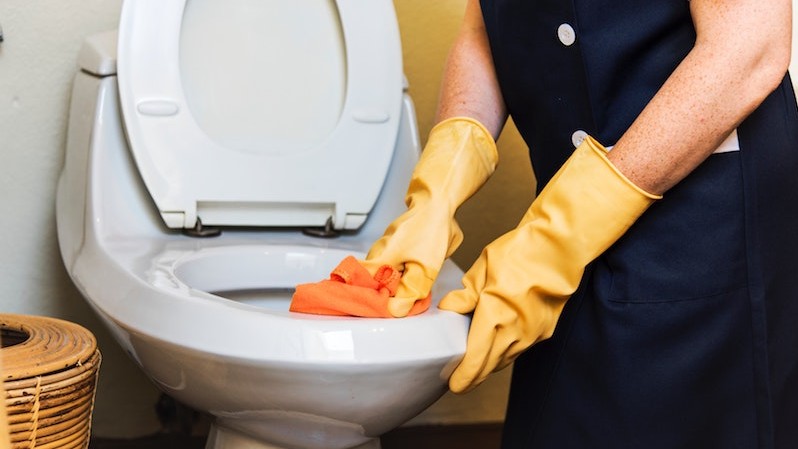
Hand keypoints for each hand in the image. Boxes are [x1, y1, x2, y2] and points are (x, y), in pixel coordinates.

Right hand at [362, 117, 497, 316]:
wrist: (438, 202)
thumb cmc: (431, 230)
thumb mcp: (425, 268)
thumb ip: (410, 291)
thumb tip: (395, 310)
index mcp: (379, 259)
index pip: (355, 284)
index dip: (355, 299)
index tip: (360, 311)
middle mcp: (377, 253)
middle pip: (368, 283)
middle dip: (377, 298)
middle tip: (388, 310)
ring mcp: (385, 248)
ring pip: (381, 275)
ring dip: (389, 288)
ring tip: (400, 299)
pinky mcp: (394, 245)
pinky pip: (390, 267)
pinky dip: (396, 277)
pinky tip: (408, 282)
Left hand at [440, 136, 659, 391]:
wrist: (558, 249)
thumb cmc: (520, 253)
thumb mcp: (482, 269)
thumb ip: (465, 294)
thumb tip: (449, 309)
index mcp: (494, 317)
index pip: (475, 359)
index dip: (463, 376)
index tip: (454, 383)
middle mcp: (514, 332)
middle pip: (490, 366)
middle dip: (474, 376)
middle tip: (461, 380)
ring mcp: (532, 334)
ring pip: (506, 359)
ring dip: (491, 364)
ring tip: (477, 363)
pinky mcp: (545, 330)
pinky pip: (521, 348)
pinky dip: (507, 351)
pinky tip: (499, 344)